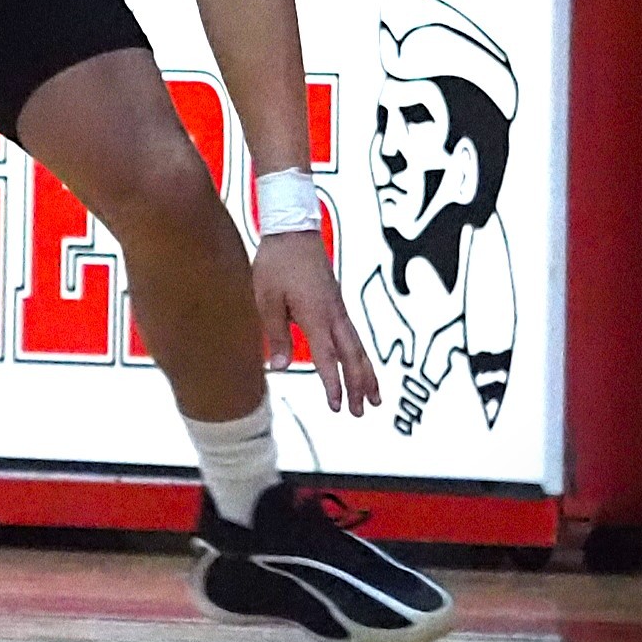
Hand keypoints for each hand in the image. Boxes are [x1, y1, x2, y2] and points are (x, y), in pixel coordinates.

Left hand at [251, 230, 378, 413]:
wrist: (293, 229)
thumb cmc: (277, 262)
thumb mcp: (267, 298)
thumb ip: (276, 334)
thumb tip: (279, 366)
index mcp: (315, 315)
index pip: (327, 357)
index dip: (332, 383)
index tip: (335, 405)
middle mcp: (333, 314)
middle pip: (351, 356)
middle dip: (357, 386)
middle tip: (360, 412)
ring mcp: (338, 308)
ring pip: (358, 347)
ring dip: (365, 374)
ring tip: (374, 398)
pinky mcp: (337, 303)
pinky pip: (353, 335)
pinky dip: (360, 356)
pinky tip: (360, 366)